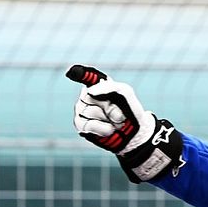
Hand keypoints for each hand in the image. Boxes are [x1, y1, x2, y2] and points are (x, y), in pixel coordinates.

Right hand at [67, 65, 183, 182]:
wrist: (135, 133)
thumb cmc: (130, 111)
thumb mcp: (126, 93)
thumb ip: (110, 87)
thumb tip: (90, 91)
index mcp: (97, 85)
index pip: (85, 76)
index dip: (79, 73)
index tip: (72, 73)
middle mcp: (86, 97)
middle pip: (91, 97)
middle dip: (110, 107)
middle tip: (119, 114)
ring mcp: (81, 111)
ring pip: (91, 112)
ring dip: (108, 120)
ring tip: (114, 122)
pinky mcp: (81, 126)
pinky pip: (88, 125)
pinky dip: (103, 129)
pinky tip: (109, 130)